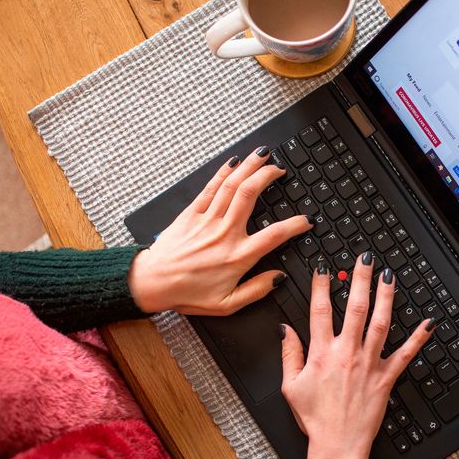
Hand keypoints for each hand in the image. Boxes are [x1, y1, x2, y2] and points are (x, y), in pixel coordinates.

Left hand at [128, 147, 311, 314]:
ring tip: (262, 155)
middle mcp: (224, 233)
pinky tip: (234, 162)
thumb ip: (257, 290)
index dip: (295, 225)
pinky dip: (223, 172)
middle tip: (280, 170)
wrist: (152, 283)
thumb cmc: (187, 294)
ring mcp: (207, 220)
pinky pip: (210, 188)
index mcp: (237, 256)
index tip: (306, 220)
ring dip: (249, 166)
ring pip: (232, 185)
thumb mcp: (227, 304)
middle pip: (251, 194)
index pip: (275, 235)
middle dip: (268, 176)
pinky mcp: (191, 214)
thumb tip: (278, 278)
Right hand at [279, 252, 434, 458]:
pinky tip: (429, 322)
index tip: (323, 267)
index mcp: (322, 353)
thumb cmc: (314, 419)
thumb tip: (285, 330)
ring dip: (386, 297)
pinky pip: (406, 355)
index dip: (320, 285)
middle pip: (355, 307)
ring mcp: (369, 364)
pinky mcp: (386, 378)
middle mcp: (347, 353)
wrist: (337, 446)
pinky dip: (419, 338)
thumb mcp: (290, 386)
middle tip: (365, 258)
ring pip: (381, 323)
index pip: (319, 310)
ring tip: (389, 276)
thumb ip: (289, 354)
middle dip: (360, 279)